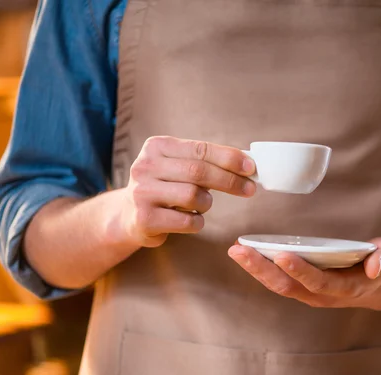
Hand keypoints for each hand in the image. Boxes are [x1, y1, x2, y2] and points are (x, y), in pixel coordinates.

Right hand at [119, 137, 255, 246]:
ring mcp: (142, 193)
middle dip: (229, 181)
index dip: (229, 158)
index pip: (200, 149)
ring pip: (193, 196)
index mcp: (157, 146)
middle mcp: (145, 166)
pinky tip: (191, 219)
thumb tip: (247, 164)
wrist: (128, 215)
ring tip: (201, 204)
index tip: (251, 167)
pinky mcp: (144, 219)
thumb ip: (205, 162)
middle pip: (198, 172)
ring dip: (207, 203)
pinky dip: (198, 222)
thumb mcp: (178, 166)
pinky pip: (187, 221)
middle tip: (250, 189)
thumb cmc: (164, 187)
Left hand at [228, 238, 380, 309]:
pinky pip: (278, 280)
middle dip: (263, 269)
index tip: (281, 255)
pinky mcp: (304, 287)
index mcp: (347, 288)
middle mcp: (324, 295)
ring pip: (279, 285)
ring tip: (236, 251)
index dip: (300, 271)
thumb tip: (375, 266)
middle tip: (240, 251)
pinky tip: (246, 254)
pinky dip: (261, 268)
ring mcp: (311, 293)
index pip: (319, 282)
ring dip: (256, 269)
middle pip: (289, 286)